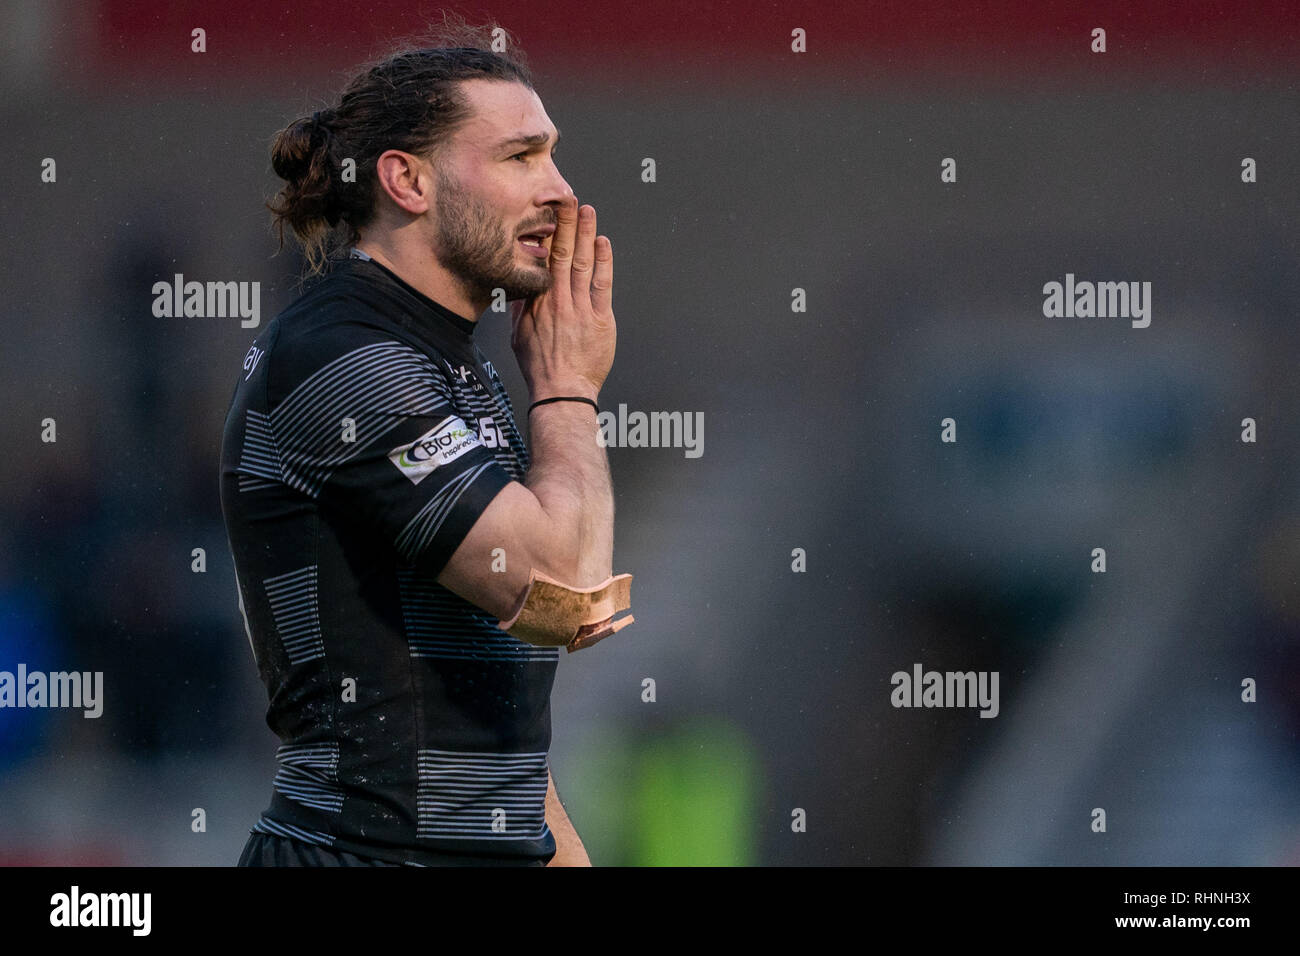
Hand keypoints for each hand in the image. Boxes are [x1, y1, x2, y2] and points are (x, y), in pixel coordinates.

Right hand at [511, 195, 615, 400]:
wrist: (561, 391)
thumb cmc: (540, 367)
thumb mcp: (519, 335)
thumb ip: (521, 308)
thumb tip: (520, 286)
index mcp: (537, 303)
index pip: (541, 261)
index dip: (547, 235)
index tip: (549, 214)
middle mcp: (557, 301)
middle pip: (561, 254)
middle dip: (565, 224)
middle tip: (568, 198)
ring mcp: (579, 309)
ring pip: (582, 263)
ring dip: (585, 234)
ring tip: (587, 211)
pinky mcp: (600, 320)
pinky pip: (602, 285)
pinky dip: (603, 262)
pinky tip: (603, 243)